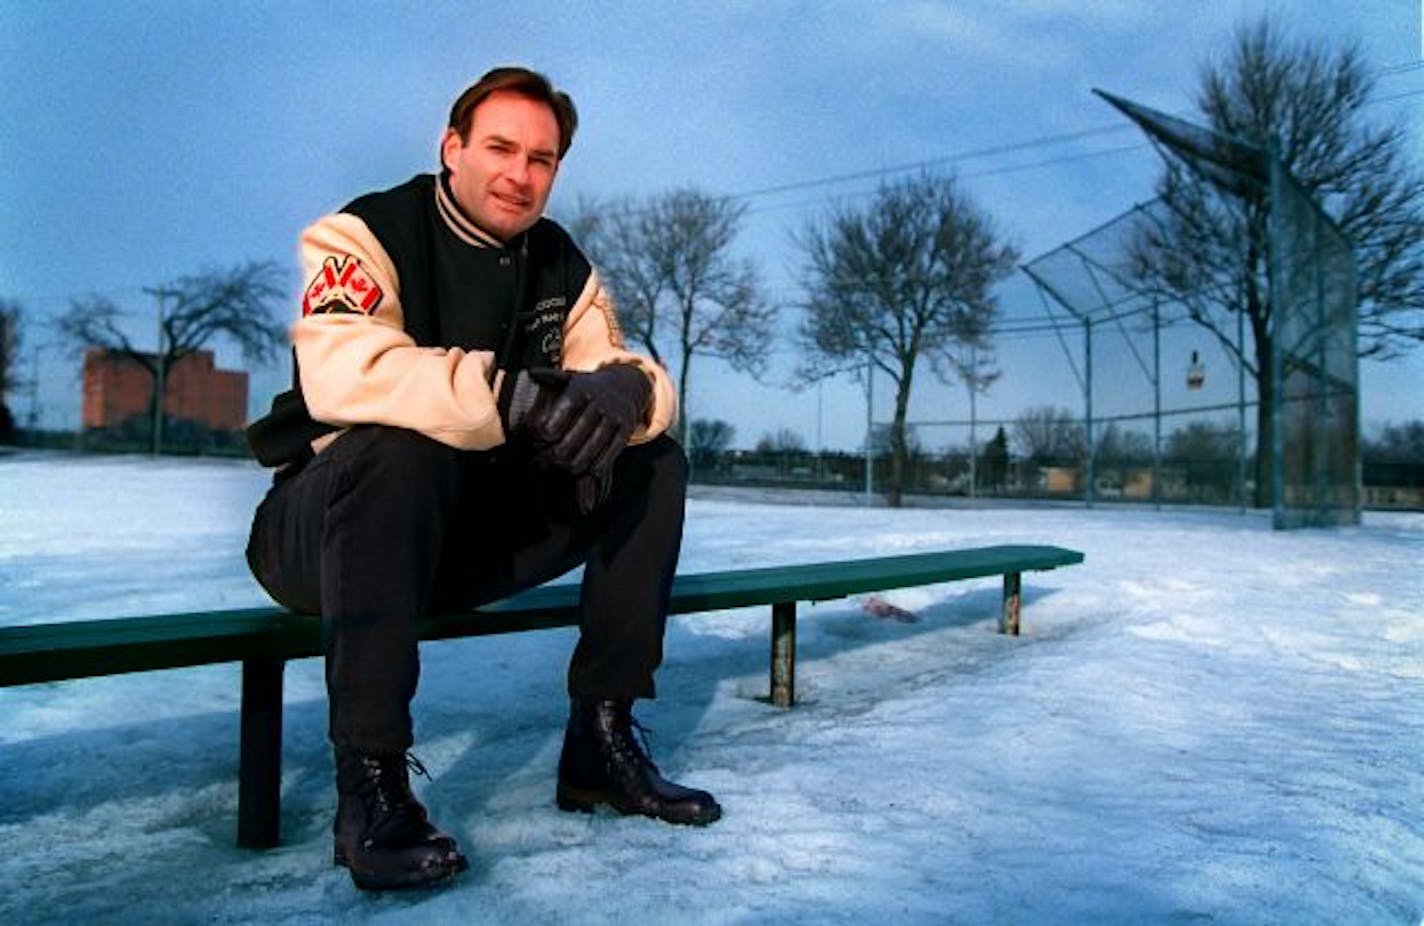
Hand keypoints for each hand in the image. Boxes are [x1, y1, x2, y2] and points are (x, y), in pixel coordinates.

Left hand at [524, 365, 650, 475]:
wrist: (626, 387)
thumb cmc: (587, 387)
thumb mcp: (570, 378)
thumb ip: (549, 377)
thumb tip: (530, 373)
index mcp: (581, 389)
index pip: (560, 415)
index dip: (546, 432)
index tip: (539, 440)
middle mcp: (600, 401)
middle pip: (573, 439)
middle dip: (557, 453)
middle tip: (548, 459)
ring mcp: (615, 416)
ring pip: (590, 450)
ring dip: (574, 464)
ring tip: (564, 466)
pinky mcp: (627, 429)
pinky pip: (608, 455)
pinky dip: (594, 467)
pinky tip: (583, 470)